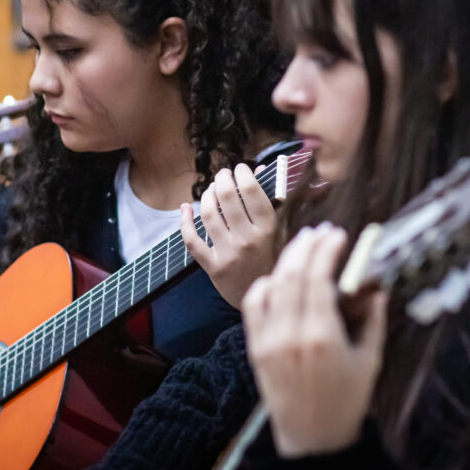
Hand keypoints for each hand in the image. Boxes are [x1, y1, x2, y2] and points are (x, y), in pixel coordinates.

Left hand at [181, 163, 276, 308]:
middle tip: (223, 174)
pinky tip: (185, 208)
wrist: (268, 301)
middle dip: (223, 179)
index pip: (252, 192)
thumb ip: (277, 202)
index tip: (241, 168)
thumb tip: (262, 169)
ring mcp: (228, 254)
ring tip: (211, 189)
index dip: (243, 174)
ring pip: (209, 214)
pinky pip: (192, 241)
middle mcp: (248, 240)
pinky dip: (184, 222)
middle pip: (228, 198)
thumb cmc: (278, 261)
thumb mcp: (285, 233)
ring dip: (207, 196)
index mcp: (270, 230)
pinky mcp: (213, 266)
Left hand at [242, 223, 387, 457]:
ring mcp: (268, 340)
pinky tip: (278, 277)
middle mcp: (290, 334)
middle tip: (321, 232)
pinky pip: (253, 306)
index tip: (337, 235)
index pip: (318, 278)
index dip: (326, 251)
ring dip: (285, 260)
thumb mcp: (370, 360)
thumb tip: (374, 285)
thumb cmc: (347, 401)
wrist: (312, 438)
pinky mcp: (255, 347)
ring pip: (271, 285)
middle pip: (292, 275)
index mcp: (322, 336)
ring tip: (302, 245)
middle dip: (306, 247)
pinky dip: (264, 285)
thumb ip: (372, 319)